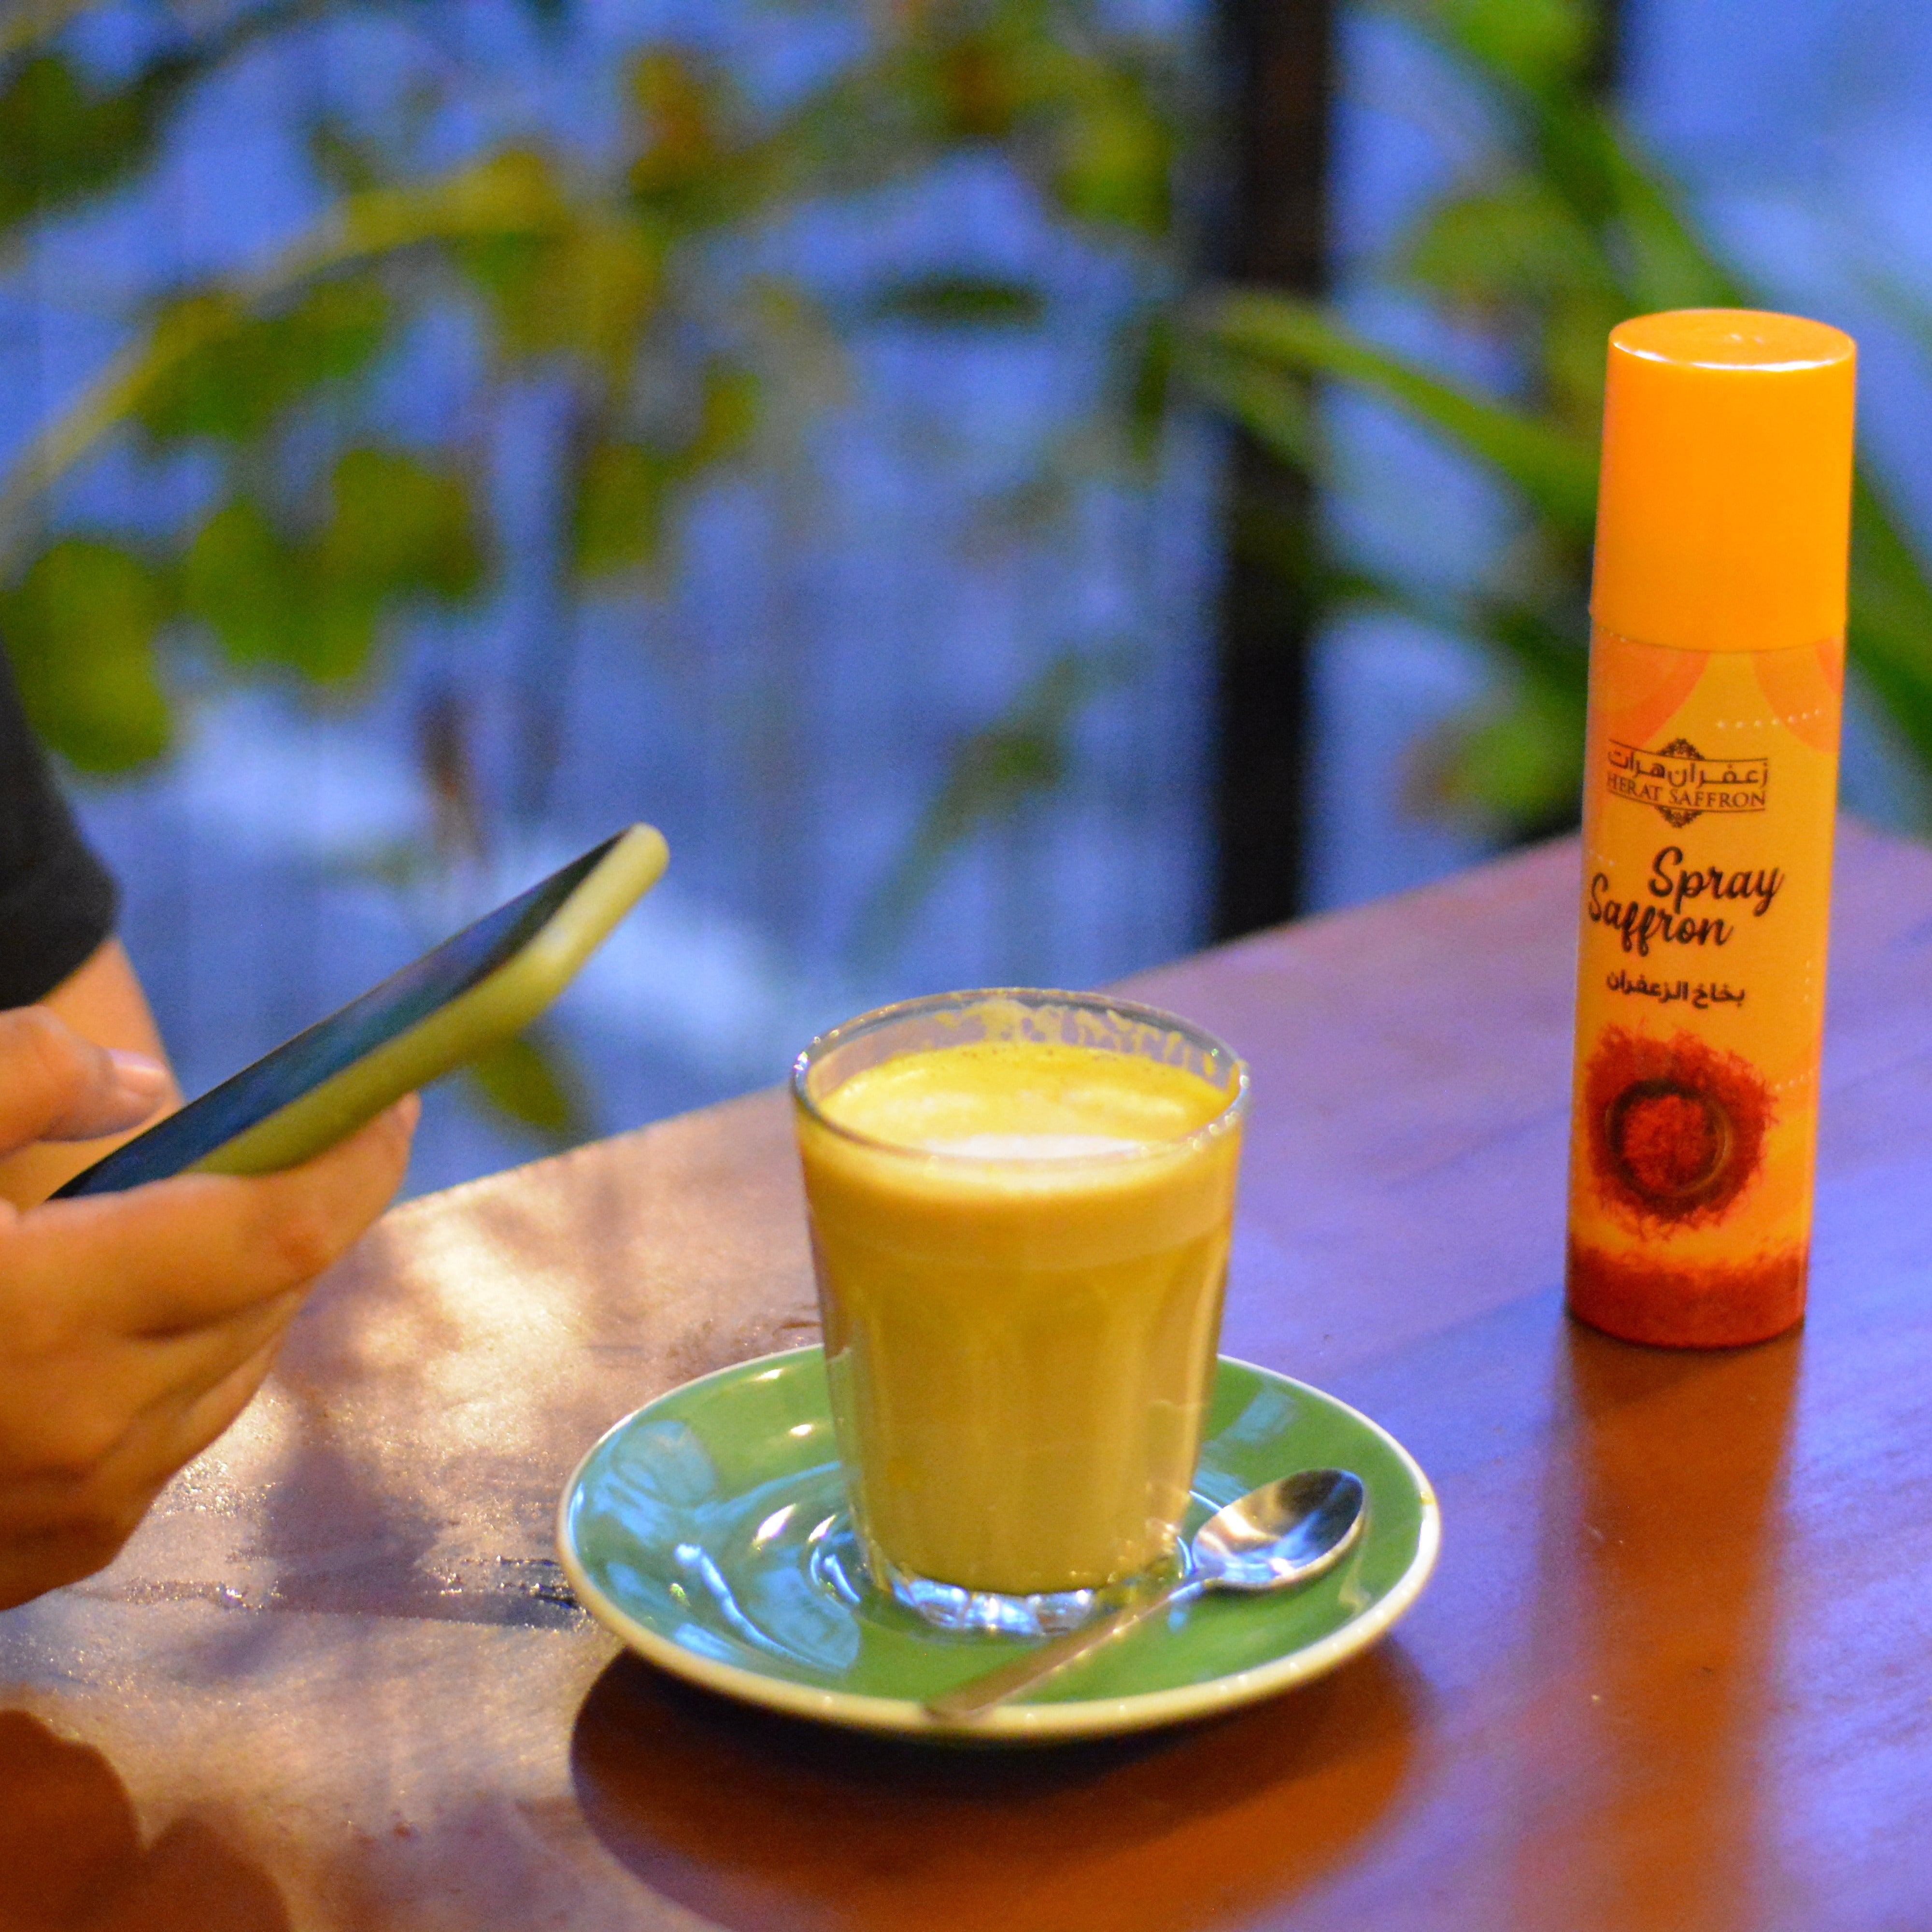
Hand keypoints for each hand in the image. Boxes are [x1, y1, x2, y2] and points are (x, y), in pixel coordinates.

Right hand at [0, 1007, 416, 1609]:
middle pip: (270, 1302)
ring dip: (249, 1296)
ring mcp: (71, 1511)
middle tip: (309, 1145)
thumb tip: (149, 1089)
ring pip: (232, 1376)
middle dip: (305, 1215)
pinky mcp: (47, 1560)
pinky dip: (185, 1371)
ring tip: (225, 1225)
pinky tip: (141, 1326)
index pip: (280, 1233)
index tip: (393, 1101)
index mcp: (45, 1316)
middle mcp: (82, 1430)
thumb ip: (17, 1074)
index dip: (356, 1161)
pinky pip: (171, 1446)